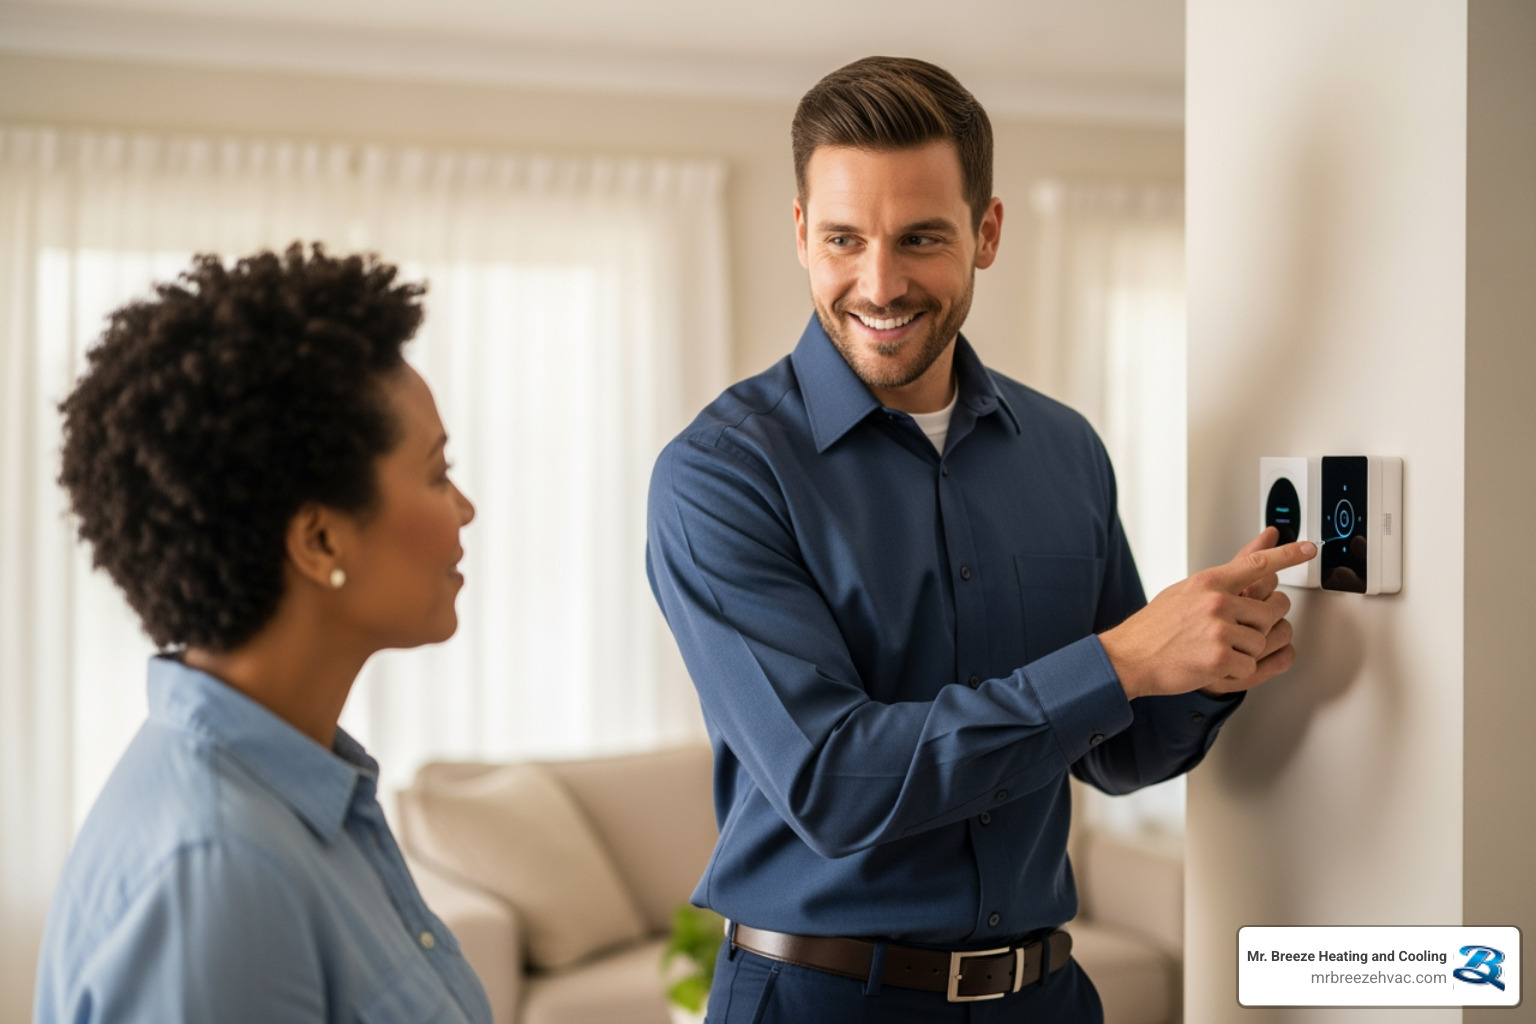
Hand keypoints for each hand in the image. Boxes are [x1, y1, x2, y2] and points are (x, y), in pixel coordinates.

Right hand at [1099, 528, 1316, 699]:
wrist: (1128, 657)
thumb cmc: (1155, 626)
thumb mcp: (1185, 591)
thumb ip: (1224, 575)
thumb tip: (1258, 544)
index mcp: (1208, 582)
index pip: (1257, 564)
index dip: (1287, 555)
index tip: (1309, 549)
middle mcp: (1216, 602)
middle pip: (1272, 612)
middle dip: (1261, 625)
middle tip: (1237, 632)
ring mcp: (1217, 630)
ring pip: (1261, 642)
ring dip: (1244, 652)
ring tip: (1214, 649)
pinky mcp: (1218, 658)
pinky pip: (1249, 666)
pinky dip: (1234, 672)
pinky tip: (1212, 664)